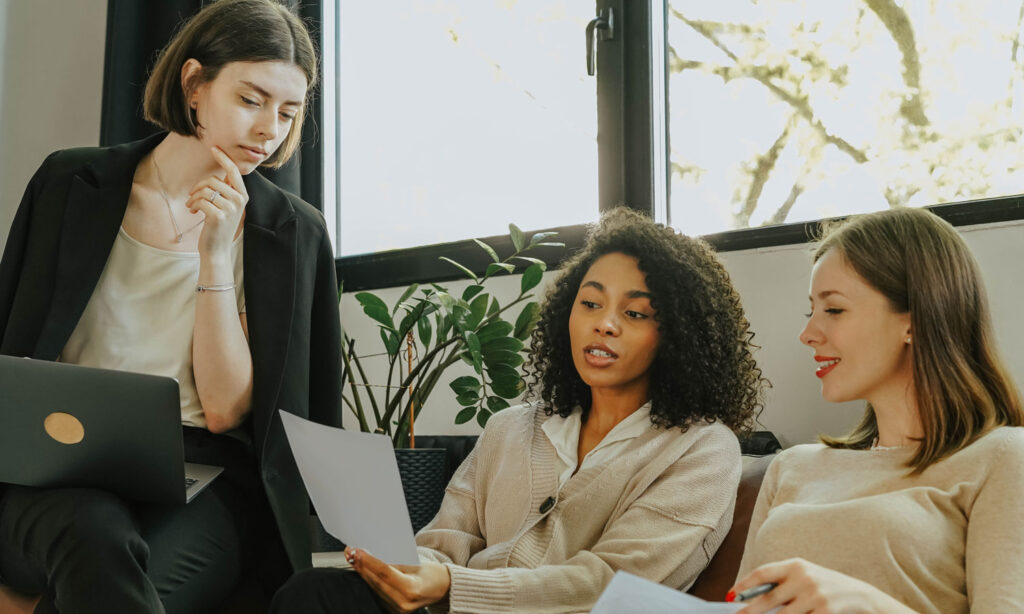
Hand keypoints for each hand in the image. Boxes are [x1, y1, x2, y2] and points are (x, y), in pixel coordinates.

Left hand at [187, 146, 247, 257]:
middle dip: (198, 187)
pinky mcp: (219, 216)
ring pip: (206, 190)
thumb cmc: (219, 227)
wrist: (217, 250)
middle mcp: (240, 200)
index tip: (214, 148)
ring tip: (191, 206)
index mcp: (243, 195)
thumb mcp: (227, 206)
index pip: (234, 171)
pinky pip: (201, 201)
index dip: (224, 158)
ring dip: (194, 197)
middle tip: (192, 196)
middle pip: (214, 180)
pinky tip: (193, 212)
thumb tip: (221, 174)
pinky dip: (193, 205)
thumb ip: (227, 191)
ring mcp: (230, 208)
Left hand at [345, 546, 450, 612]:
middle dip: (361, 565)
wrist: (442, 589)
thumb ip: (395, 562)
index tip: (358, 550)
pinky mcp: (393, 610)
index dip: (369, 561)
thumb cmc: (433, 574)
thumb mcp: (417, 564)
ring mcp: (397, 609)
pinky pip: (377, 593)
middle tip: (350, 551)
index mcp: (411, 590)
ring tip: (353, 557)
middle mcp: (403, 603)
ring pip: (374, 588)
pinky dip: (369, 580)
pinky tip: (362, 570)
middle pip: (376, 581)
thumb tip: (374, 554)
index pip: (385, 573)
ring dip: (362, 572)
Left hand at [730, 558, 915, 613]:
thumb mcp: (803, 576)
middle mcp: (803, 578)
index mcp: (795, 565)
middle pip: (768, 599)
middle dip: (749, 611)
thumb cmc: (824, 585)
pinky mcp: (825, 612)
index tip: (730, 595)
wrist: (861, 595)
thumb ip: (780, 583)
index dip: (744, 584)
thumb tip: (749, 598)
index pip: (762, 573)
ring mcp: (815, 596)